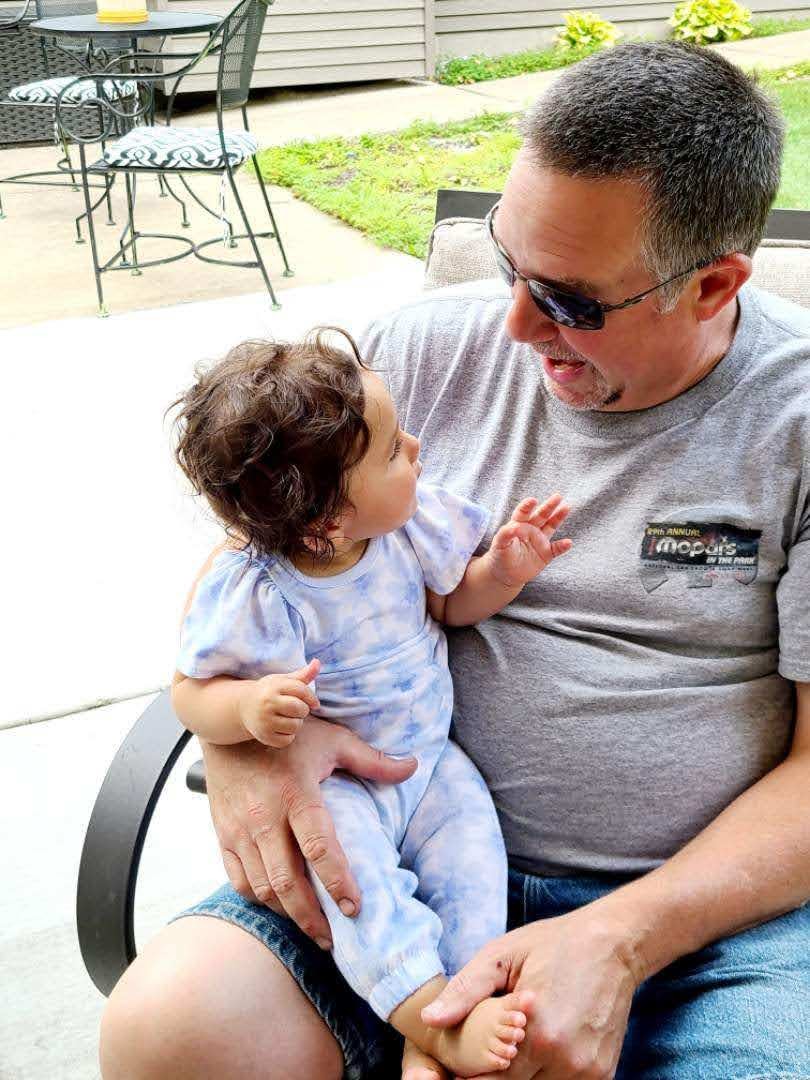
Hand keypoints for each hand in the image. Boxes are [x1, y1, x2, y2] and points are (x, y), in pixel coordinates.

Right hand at [200, 720, 416, 946]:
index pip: (319, 848)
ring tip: (313, 930)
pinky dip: (260, 899)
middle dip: (311, 917)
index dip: (338, 882)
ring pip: (261, 888)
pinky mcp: (223, 835)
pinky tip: (281, 906)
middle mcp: (264, 817)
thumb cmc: (287, 734)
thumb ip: (372, 760)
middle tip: (334, 940)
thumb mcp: (332, 739)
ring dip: (287, 914)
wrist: (228, 725)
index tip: (355, 908)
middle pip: (286, 881)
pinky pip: (239, 880)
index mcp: (296, 793)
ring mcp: (239, 830)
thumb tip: (413, 766)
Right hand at [239, 658, 320, 746]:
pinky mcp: (264, 736)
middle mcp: (267, 703)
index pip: (301, 690)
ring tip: (287, 718)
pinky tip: (280, 728)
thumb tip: (317, 662)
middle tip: (296, 709)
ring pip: (296, 726)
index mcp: (273, 686)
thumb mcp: (282, 681)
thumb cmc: (269, 692)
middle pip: (300, 709)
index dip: (311, 697)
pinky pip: (288, 739)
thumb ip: (302, 675)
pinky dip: (288, 735)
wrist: (243, 707)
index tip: (314, 703)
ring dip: (296, 723)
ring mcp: (264, 721)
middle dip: (303, 710)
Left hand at [420, 902, 642, 1079]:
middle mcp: (565, 1059)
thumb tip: (430, 1020)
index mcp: (538, 1031)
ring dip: (521, 1076)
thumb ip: (465, 991)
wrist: (614, 944)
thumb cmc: (553, 944)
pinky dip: (545, 1075)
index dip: (470, 1075)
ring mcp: (587, 1070)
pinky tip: (535, 1052)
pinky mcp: (602, 1073)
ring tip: (512, 1048)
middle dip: (493, 1075)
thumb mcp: (502, 955)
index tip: (458, 1068)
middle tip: (484, 1054)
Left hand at [488, 494, 571, 588]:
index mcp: (518, 525)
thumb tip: (513, 527)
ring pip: (551, 526)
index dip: (527, 506)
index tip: (532, 501)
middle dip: (549, 506)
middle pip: (541, 515)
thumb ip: (505, 534)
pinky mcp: (546, 554)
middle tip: (557, 496)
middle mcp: (531, 530)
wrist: (505, 575)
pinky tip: (568, 543)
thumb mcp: (499, 545)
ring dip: (558, 517)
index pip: (523, 513)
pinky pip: (556, 549)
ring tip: (566, 508)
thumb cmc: (500, 556)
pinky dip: (562, 546)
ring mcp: (540, 541)